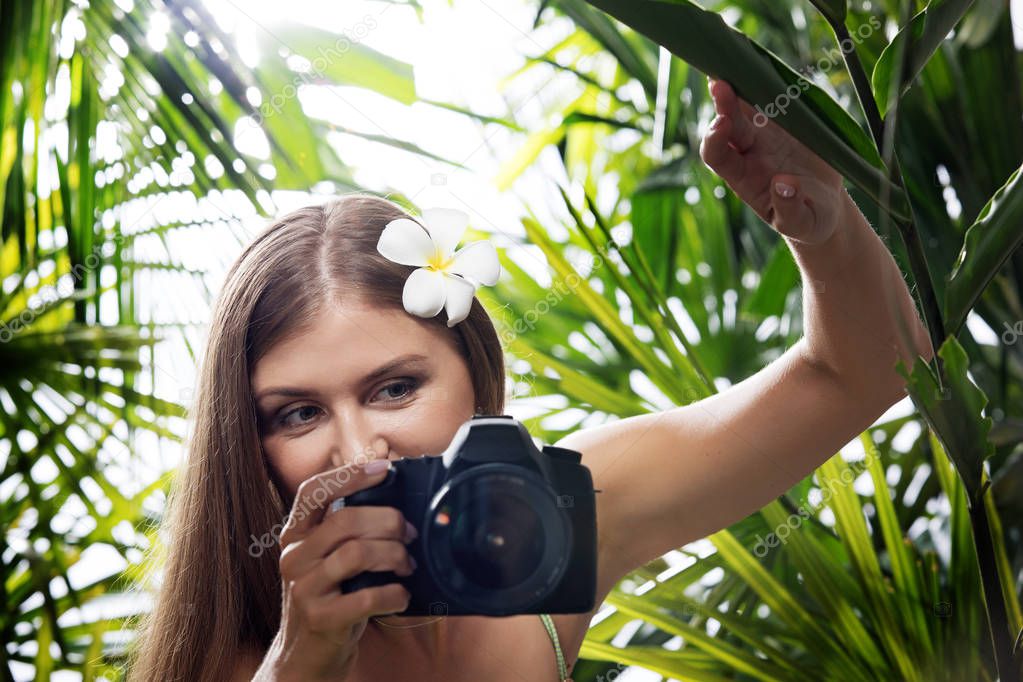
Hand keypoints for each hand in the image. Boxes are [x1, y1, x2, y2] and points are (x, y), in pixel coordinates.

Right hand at [253, 461, 417, 680]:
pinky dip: (394, 593)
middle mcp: (293, 557)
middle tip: (410, 534)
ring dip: (395, 556)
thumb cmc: (328, 598)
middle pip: (346, 520)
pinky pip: (367, 597)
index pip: (313, 491)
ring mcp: (303, 589)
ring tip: (407, 565)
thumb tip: (391, 496)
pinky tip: (401, 595)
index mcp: (294, 535)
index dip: (350, 475)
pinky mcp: (320, 619)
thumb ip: (344, 531)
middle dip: (389, 521)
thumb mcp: (325, 560)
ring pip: (358, 553)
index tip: (385, 469)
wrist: (304, 656)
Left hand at [699, 77, 845, 244]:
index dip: (715, 140)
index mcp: (744, 179)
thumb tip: (784, 186)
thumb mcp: (802, 224)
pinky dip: (766, 82)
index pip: (718, 156)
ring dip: (741, 85)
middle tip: (720, 83)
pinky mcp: (787, 123)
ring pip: (748, 106)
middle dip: (723, 104)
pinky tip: (761, 63)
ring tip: (737, 60)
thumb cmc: (808, 221)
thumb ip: (790, 209)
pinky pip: (773, 99)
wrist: (825, 208)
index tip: (721, 125)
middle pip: (729, 125)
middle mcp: (749, 153)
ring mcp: (767, 135)